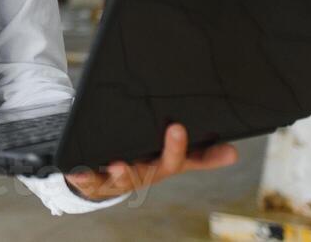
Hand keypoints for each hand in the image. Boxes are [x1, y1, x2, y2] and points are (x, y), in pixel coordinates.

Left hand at [63, 124, 237, 200]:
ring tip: (118, 164)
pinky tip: (76, 173)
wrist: (104, 180)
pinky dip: (82, 178)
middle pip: (158, 168)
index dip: (188, 149)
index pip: (181, 159)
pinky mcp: (93, 181)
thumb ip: (200, 155)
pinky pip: (88, 181)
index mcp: (161, 166)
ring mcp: (119, 180)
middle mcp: (143, 175)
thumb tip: (234, 153)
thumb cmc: (142, 163)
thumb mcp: (170, 157)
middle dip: (169, 151)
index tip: (194, 131)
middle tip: (176, 129)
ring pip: (123, 178)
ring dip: (122, 173)